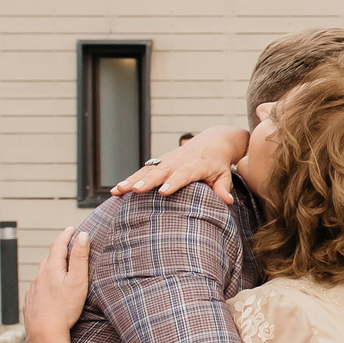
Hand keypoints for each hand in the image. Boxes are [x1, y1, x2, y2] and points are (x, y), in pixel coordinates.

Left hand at [24, 228, 92, 337]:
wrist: (44, 334)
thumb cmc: (63, 309)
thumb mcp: (77, 281)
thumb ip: (79, 258)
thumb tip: (82, 236)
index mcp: (51, 269)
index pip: (58, 245)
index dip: (65, 235)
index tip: (71, 229)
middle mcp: (39, 277)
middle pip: (49, 258)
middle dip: (58, 250)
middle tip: (68, 245)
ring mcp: (33, 290)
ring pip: (42, 272)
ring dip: (51, 266)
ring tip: (60, 266)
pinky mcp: (31, 302)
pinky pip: (37, 287)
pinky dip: (44, 282)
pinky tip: (49, 289)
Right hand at [112, 125, 250, 197]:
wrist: (213, 141)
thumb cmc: (218, 164)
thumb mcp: (224, 174)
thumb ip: (223, 187)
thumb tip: (227, 201)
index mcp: (195, 165)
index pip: (184, 174)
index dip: (173, 183)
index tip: (163, 192)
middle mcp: (178, 161)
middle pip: (161, 171)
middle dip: (147, 181)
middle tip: (134, 190)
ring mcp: (167, 160)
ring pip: (148, 170)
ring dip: (132, 180)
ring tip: (118, 190)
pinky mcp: (160, 162)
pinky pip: (143, 170)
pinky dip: (130, 179)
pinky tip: (117, 190)